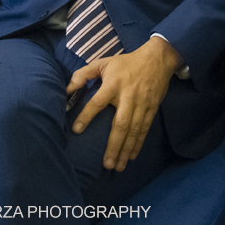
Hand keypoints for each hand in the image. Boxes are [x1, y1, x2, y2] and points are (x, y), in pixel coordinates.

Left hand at [67, 36, 182, 171]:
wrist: (158, 58)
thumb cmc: (126, 62)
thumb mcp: (104, 62)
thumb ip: (83, 74)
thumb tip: (67, 88)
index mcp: (114, 84)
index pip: (98, 102)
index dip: (87, 115)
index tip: (76, 130)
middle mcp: (128, 96)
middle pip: (121, 124)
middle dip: (114, 145)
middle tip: (107, 164)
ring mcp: (142, 103)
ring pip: (134, 130)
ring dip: (126, 149)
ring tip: (118, 166)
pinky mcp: (152, 108)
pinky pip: (145, 128)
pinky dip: (139, 143)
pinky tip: (132, 155)